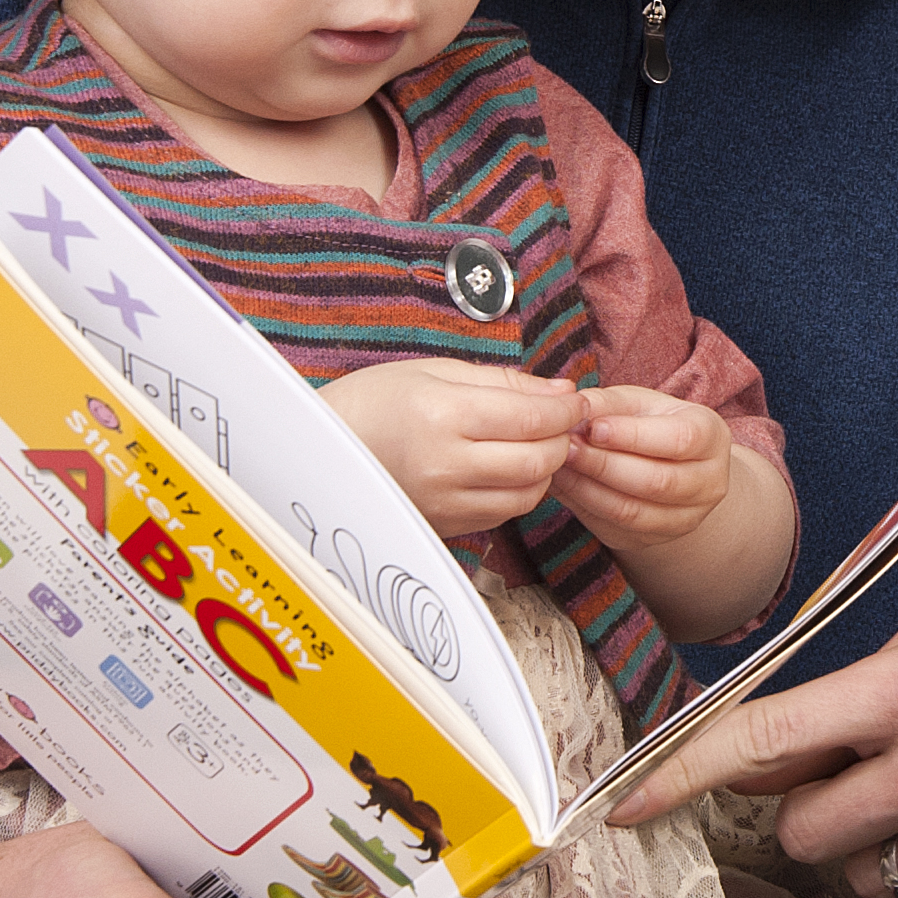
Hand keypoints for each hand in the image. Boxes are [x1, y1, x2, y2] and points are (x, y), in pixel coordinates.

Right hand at [322, 357, 581, 535]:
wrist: (320, 449)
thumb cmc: (373, 401)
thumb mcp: (435, 371)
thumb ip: (504, 382)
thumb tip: (561, 392)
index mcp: (442, 415)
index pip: (532, 418)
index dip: (567, 410)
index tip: (577, 401)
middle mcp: (444, 464)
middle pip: (538, 461)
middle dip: (564, 440)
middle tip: (563, 423)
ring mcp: (443, 501)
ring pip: (527, 494)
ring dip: (546, 469)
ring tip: (537, 444)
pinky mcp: (442, 525)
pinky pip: (502, 514)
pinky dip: (520, 491)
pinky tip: (508, 468)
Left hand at [552, 384, 730, 551]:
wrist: (672, 466)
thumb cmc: (652, 424)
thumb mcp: (638, 403)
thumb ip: (609, 403)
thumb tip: (575, 407)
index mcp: (712, 437)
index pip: (679, 440)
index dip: (633, 436)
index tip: (592, 427)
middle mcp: (709, 483)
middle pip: (657, 482)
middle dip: (604, 465)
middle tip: (566, 448)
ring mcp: (686, 518)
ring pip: (633, 512)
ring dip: (589, 489)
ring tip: (560, 466)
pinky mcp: (656, 540)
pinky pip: (615, 529)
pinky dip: (585, 507)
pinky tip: (566, 486)